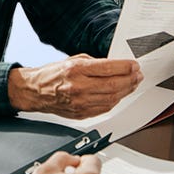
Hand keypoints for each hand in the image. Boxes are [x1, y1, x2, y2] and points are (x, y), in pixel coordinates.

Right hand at [8, 54, 142, 118]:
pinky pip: (105, 109)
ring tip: (133, 84)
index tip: (134, 65)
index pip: (108, 68)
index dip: (125, 67)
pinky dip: (115, 101)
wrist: (35, 91)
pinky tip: (120, 95)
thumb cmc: (52, 74)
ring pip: (112, 99)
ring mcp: (80, 103)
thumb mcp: (72, 59)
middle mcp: (78, 87)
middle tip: (138, 75)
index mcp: (76, 70)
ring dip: (126, 91)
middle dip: (130, 79)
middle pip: (113, 85)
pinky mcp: (81, 114)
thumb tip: (116, 66)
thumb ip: (94, 63)